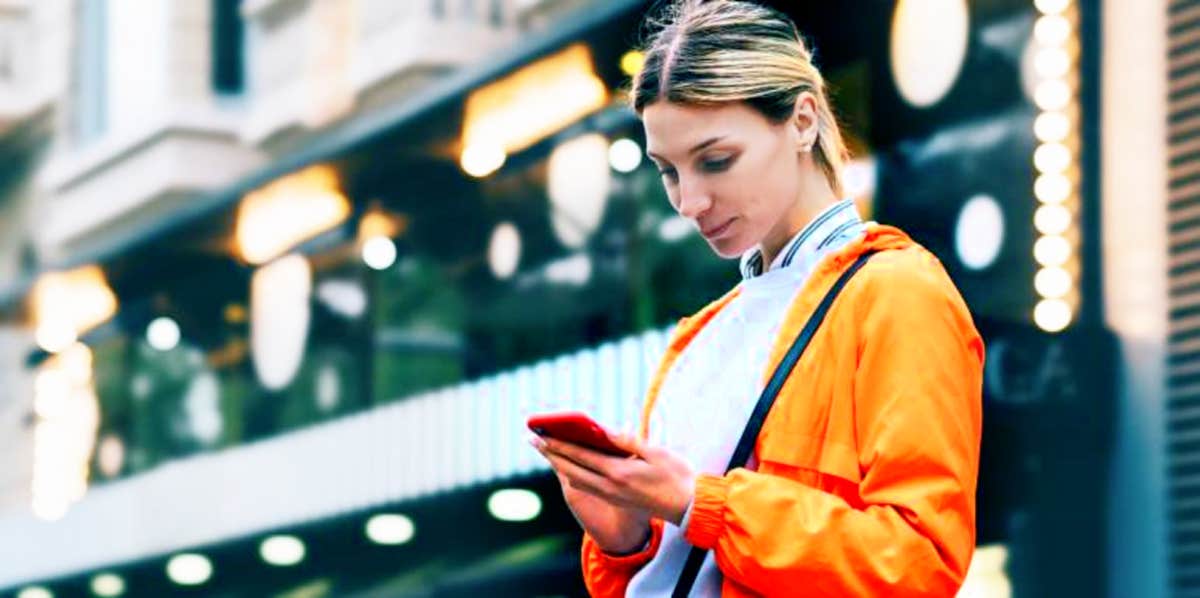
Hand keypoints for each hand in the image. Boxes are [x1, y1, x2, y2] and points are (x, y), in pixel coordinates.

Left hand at [532, 432, 695, 528]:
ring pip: (576, 479)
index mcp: (619, 473)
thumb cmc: (676, 476)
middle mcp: (610, 487)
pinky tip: (569, 466)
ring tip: (546, 450)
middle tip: (532, 439)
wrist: (688, 507)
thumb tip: (605, 430)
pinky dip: (573, 474)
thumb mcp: (655, 453)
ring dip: (559, 464)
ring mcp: (612, 496)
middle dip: (550, 453)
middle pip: (572, 469)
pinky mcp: (616, 500)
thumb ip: (628, 441)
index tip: (541, 434)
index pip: (581, 456)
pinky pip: (587, 486)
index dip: (558, 444)